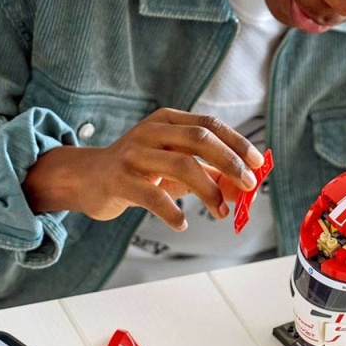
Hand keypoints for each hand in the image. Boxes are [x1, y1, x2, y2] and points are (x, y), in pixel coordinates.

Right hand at [73, 108, 264, 229]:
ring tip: (221, 212)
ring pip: (181, 165)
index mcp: (166, 121)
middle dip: (230, 162)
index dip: (237, 143)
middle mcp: (150, 132)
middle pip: (199, 139)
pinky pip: (153, 196)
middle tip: (248, 186)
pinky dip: (172, 212)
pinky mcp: (119, 180)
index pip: (209, 125)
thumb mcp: (171, 166)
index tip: (258, 163)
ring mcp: (133, 154)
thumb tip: (241, 187)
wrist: (86, 179)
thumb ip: (205, 172)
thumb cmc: (135, 171)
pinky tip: (182, 223)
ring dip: (209, 191)